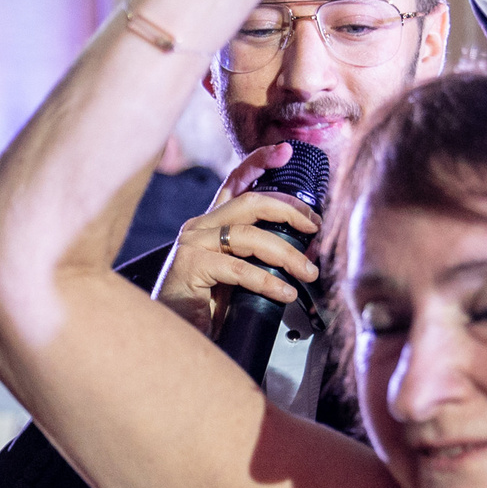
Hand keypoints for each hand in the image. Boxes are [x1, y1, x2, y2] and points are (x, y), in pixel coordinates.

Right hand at [153, 143, 319, 336]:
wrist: (171, 336)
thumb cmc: (202, 309)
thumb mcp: (236, 277)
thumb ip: (259, 259)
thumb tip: (301, 255)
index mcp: (210, 225)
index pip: (235, 183)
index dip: (260, 161)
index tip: (286, 151)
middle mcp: (199, 228)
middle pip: (250, 202)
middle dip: (289, 209)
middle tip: (315, 226)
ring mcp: (193, 244)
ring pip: (250, 235)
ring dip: (287, 253)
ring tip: (307, 273)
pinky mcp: (191, 266)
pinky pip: (239, 268)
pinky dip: (267, 281)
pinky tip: (284, 293)